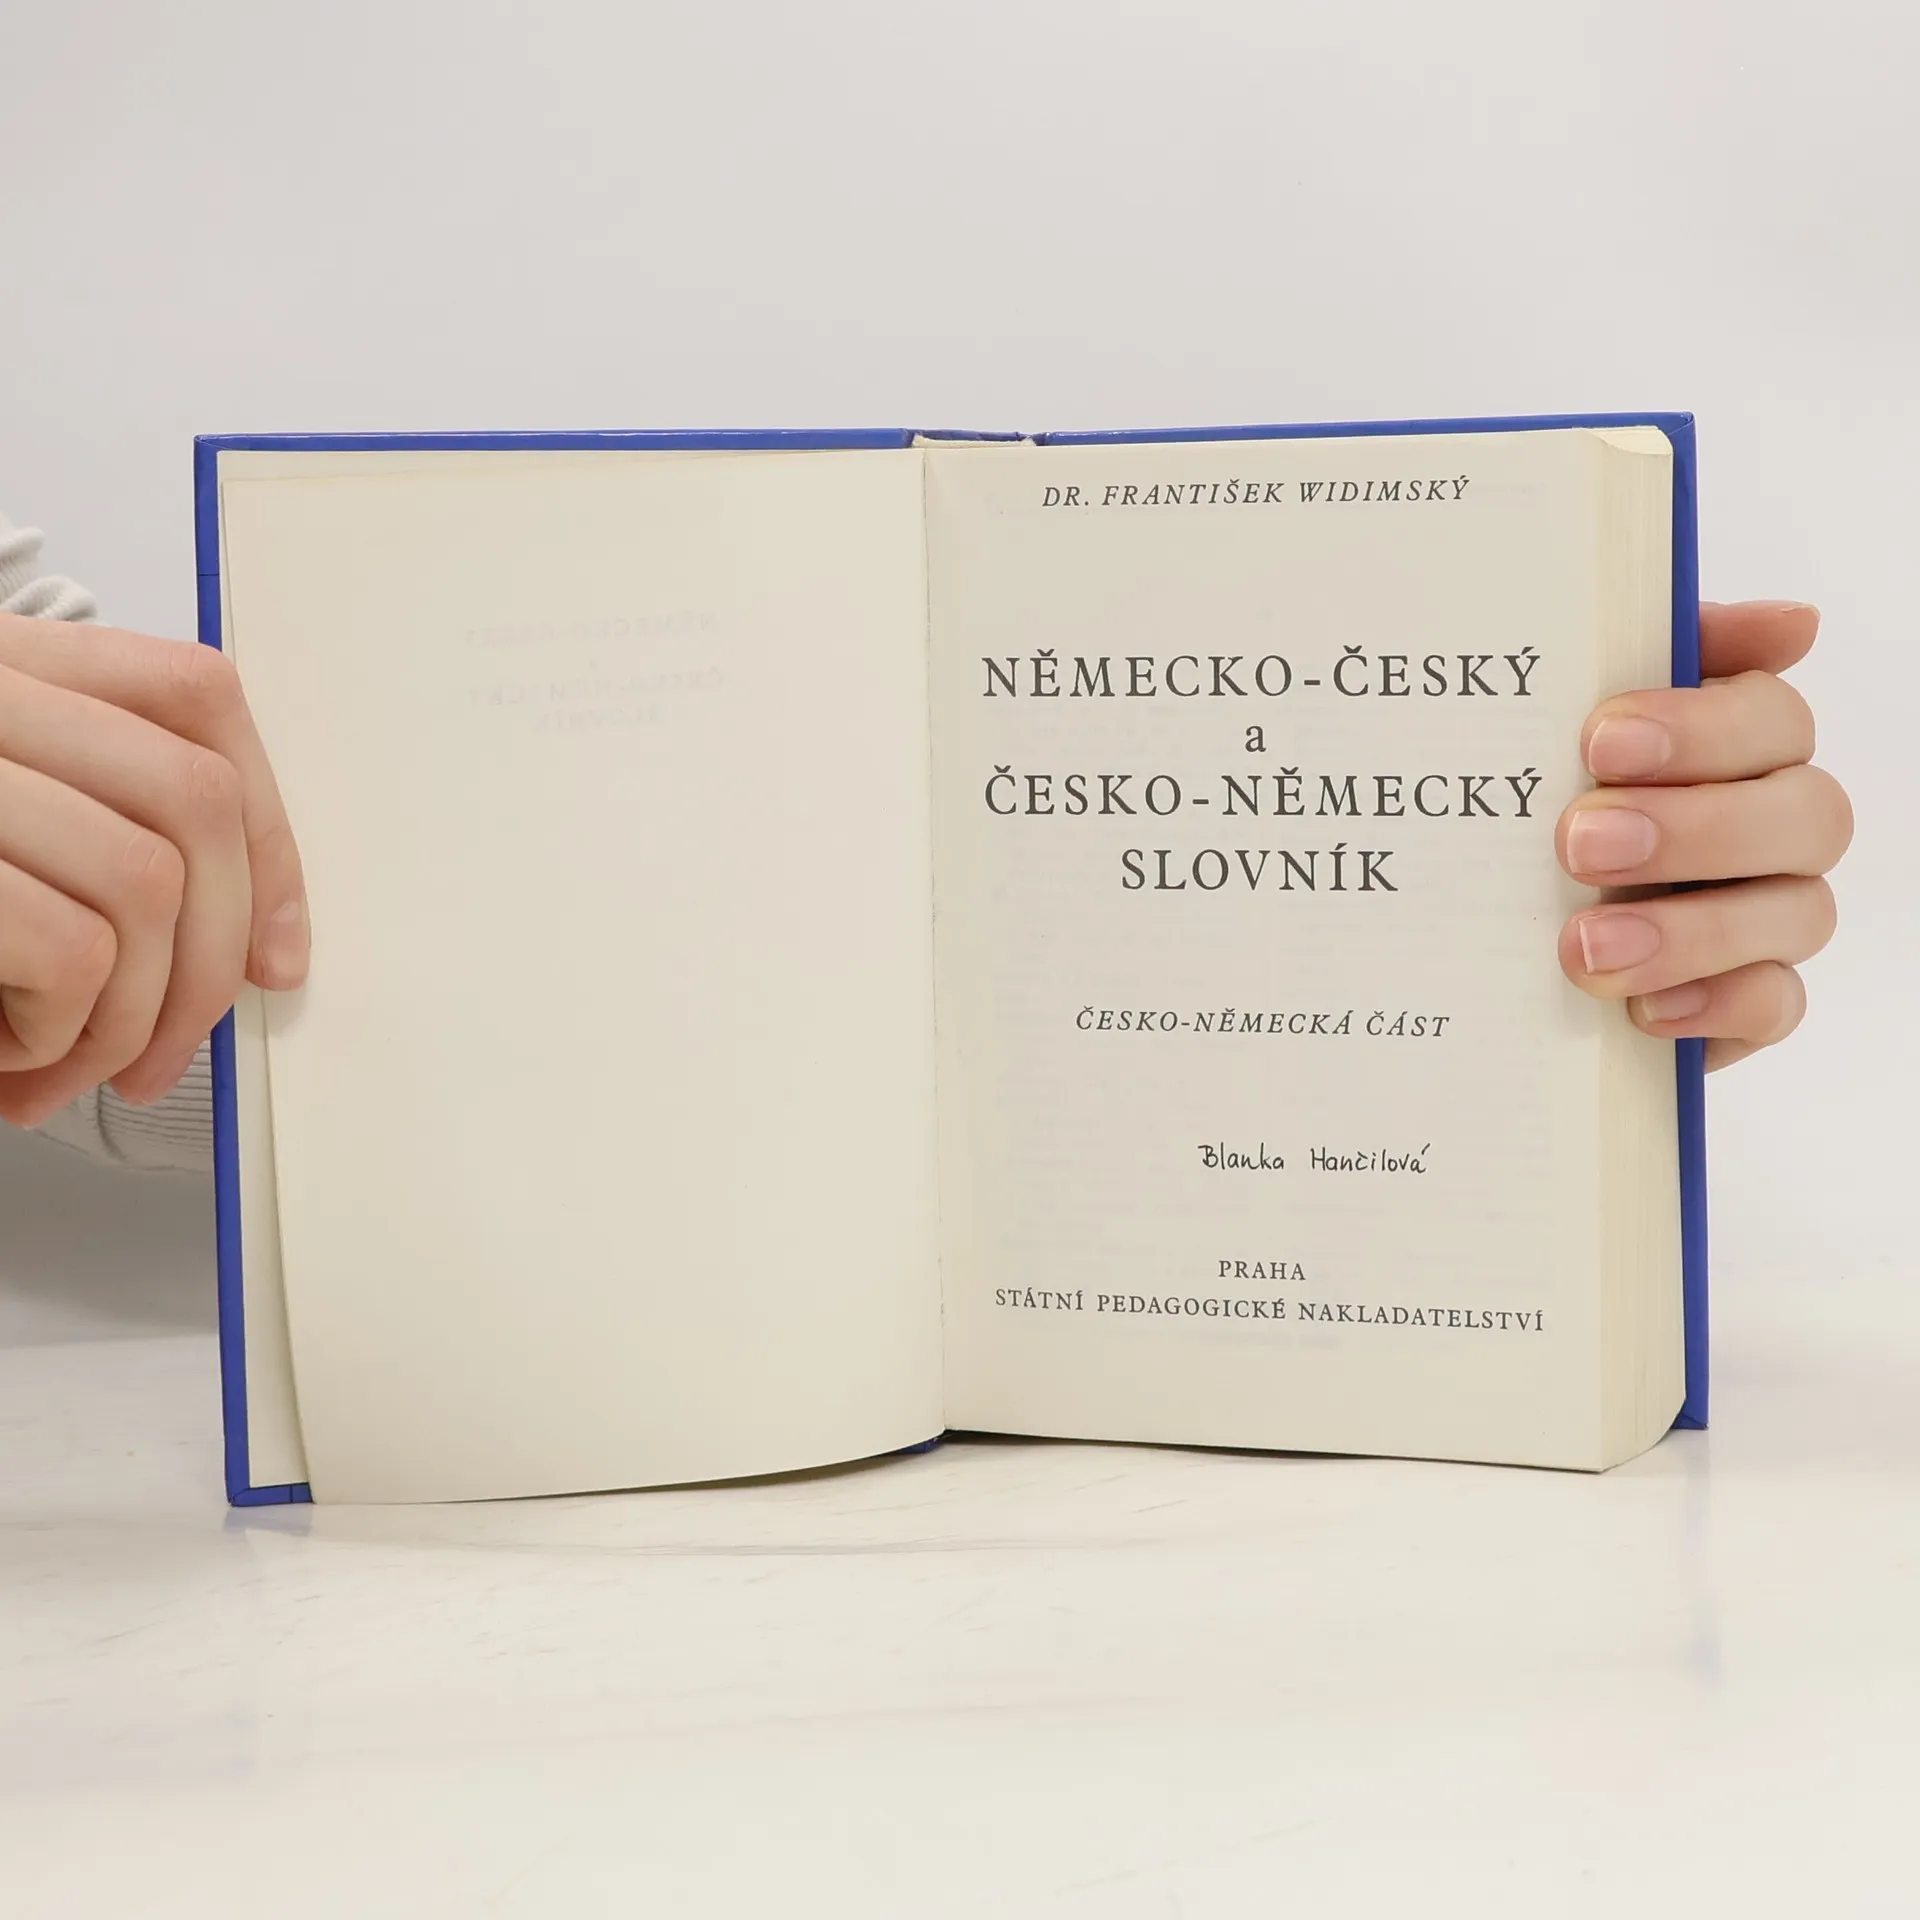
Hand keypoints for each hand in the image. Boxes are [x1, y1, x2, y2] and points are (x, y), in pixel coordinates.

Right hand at [0, 612, 307, 1126]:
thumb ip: (90, 831)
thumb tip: (253, 939)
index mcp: (0, 665)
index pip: (195, 700)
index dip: (268, 835)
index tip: (279, 950)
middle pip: (193, 802)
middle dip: (212, 957)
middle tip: (165, 1054)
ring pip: (145, 885)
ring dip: (128, 1015)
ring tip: (63, 1067)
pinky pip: (70, 950)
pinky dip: (60, 1031)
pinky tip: (3, 1055)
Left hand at [1557, 600, 1850, 1070]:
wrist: (1476, 918)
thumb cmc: (1533, 792)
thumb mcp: (1554, 712)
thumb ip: (1640, 652)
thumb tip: (1793, 624)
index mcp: (1736, 743)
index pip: (1772, 718)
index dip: (1701, 727)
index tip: (1601, 739)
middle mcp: (1773, 824)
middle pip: (1806, 815)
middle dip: (1694, 830)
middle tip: (1579, 843)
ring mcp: (1769, 915)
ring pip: (1797, 915)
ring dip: (1691, 931)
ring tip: (1587, 944)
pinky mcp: (1746, 1000)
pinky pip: (1774, 1007)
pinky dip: (1716, 1006)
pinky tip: (1642, 1010)